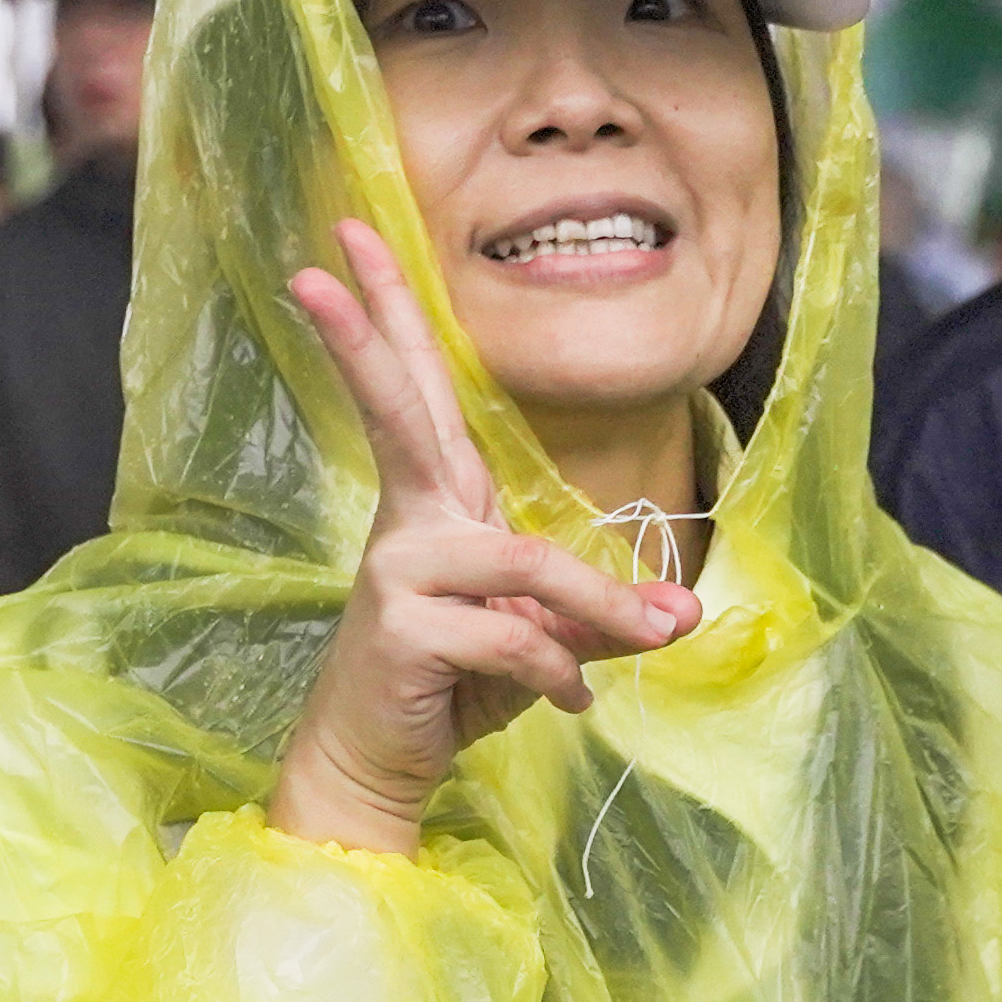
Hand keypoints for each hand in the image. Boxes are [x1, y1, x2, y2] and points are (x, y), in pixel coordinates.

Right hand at [264, 219, 699, 856]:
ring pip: (525, 562)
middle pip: (400, 410)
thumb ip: (603, 615)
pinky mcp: (403, 629)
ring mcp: (400, 571)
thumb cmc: (459, 684)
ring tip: (654, 638)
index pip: (422, 390)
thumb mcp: (547, 638)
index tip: (355, 238)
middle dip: (368, 332)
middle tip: (317, 261)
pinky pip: (515, 637)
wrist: (386, 762)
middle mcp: (413, 521)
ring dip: (599, 606)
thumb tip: (685, 613)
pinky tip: (571, 703)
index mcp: (441, 501)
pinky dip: (560, 673)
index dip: (391, 315)